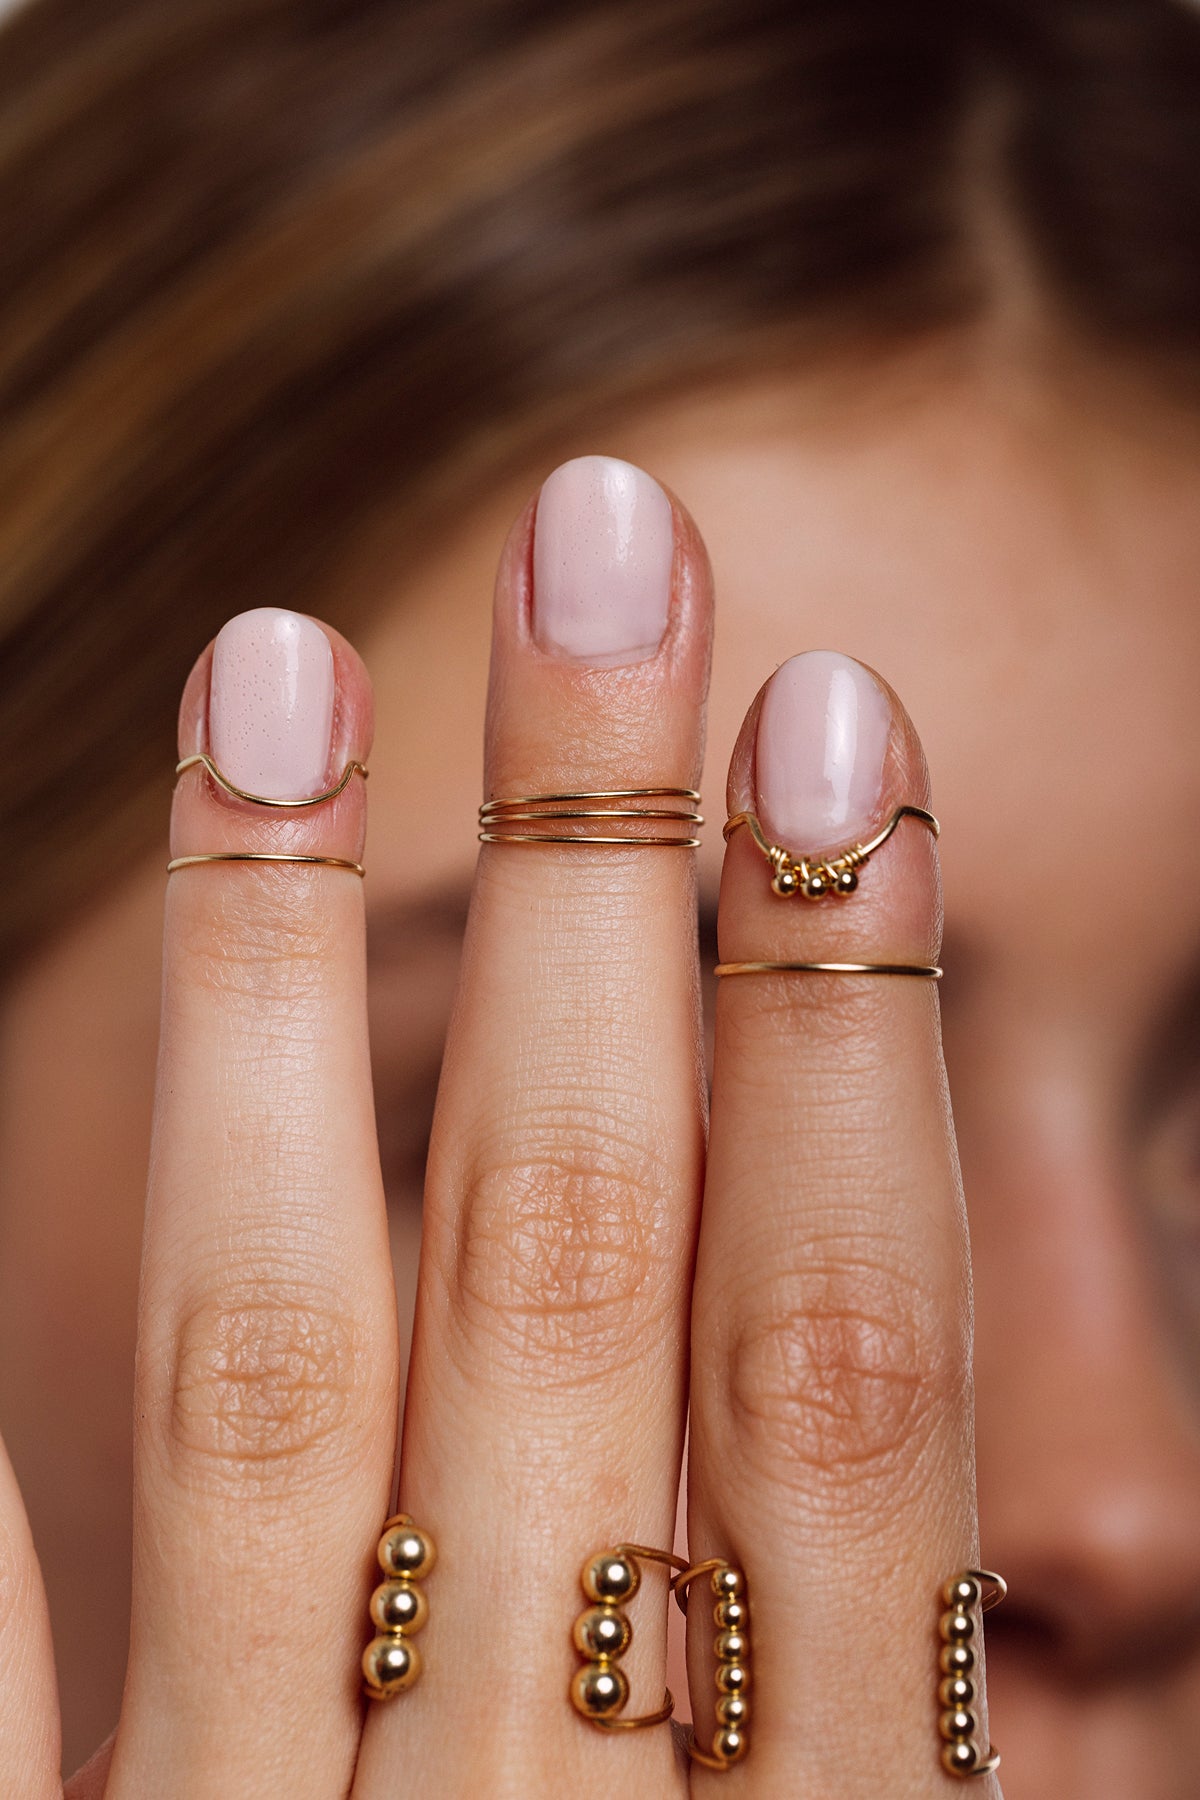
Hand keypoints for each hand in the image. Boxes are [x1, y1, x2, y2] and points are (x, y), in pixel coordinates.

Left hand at [0, 461, 995, 1797]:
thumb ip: (866, 1700)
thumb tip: (931, 1399)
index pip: (838, 1368)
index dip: (848, 1029)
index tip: (835, 723)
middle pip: (571, 1277)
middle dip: (603, 890)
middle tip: (605, 553)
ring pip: (274, 1373)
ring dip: (278, 990)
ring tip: (282, 666)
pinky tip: (3, 1049)